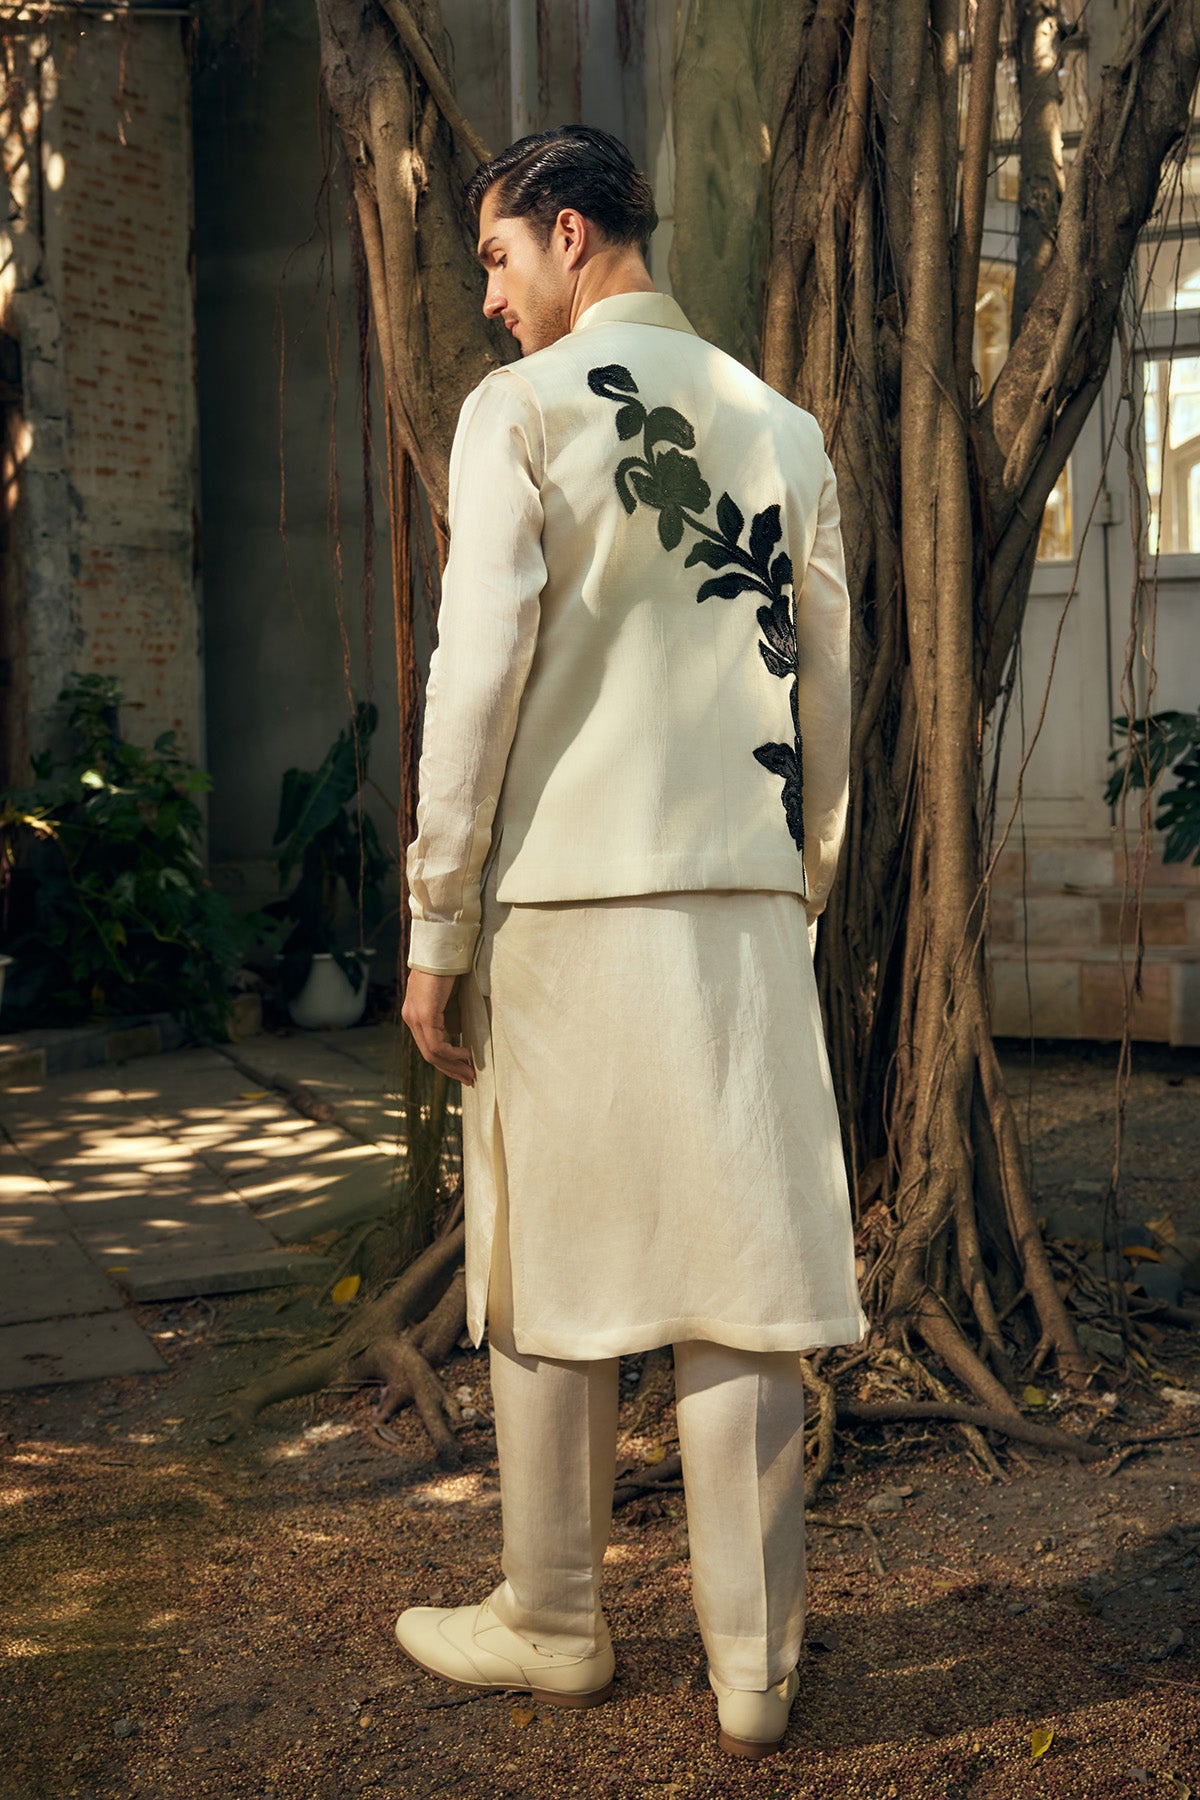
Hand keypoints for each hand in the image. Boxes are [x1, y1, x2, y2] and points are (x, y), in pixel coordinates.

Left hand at [401, 970, 475, 1085]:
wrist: (442, 947)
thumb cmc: (449, 967)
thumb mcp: (450, 997)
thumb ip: (449, 1015)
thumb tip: (456, 1033)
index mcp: (415, 1013)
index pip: (428, 1046)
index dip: (446, 1062)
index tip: (464, 1069)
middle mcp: (411, 1017)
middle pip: (429, 1055)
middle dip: (451, 1070)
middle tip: (469, 1079)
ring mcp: (415, 1017)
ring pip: (432, 1053)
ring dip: (453, 1066)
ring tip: (471, 1072)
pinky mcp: (425, 1014)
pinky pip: (437, 1045)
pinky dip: (452, 1054)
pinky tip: (467, 1054)